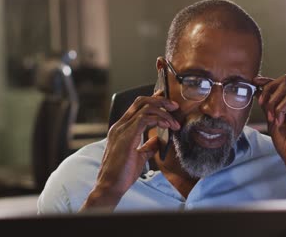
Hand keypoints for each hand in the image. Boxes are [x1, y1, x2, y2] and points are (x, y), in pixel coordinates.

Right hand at [81, 90, 179, 209]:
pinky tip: (167, 125)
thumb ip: (147, 147)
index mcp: (121, 129)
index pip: (137, 106)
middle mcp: (120, 126)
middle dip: (161, 100)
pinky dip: (159, 119)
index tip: (167, 100)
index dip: (153, 99)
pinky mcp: (127, 136)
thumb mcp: (139, 157)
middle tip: (175, 106)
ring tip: (174, 121)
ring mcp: (122, 129)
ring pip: (145, 108)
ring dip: (163, 111)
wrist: (111, 186)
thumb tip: (158, 140)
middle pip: (141, 101)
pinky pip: (145, 119)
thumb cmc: (122, 174)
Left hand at [253, 75, 285, 197]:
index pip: (282, 83)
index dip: (267, 80)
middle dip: (269, 91)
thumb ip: (268, 105)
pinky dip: (280, 110)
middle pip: (284, 80)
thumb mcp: (272, 119)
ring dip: (273, 103)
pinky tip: (280, 122)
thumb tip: (258, 90)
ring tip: (272, 118)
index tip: (255, 82)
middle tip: (263, 106)